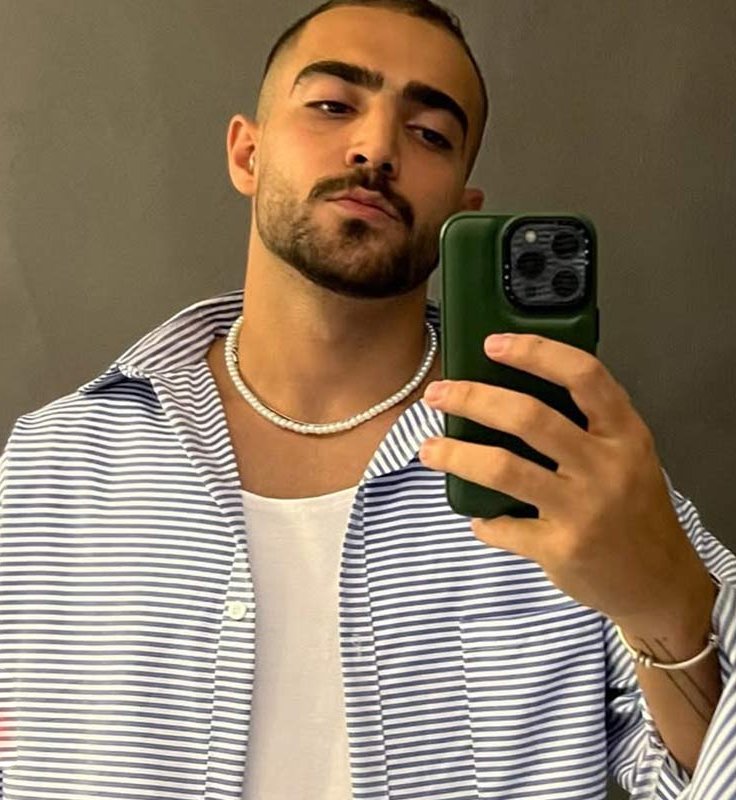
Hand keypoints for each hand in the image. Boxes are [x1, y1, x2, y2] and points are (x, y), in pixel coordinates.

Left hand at [418, 333, 713, 641]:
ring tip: (428, 449)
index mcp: (624, 433)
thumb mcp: (628, 455)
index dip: (534, 352)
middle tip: (438, 394)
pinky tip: (479, 518)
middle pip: (529, 417)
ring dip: (455, 455)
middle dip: (472, 399)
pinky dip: (484, 521)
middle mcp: (606, 467)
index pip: (582, 375)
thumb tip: (513, 391)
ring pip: (503, 468)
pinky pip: (504, 526)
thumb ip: (587, 424)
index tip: (493, 344)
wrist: (660, 582)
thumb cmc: (635, 509)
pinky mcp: (562, 549)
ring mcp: (583, 509)